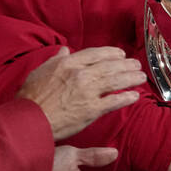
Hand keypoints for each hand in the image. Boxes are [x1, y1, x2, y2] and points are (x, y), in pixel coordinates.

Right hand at [17, 46, 146, 140]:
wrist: (30, 120)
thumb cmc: (31, 97)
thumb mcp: (40, 71)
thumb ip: (55, 60)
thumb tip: (65, 50)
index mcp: (68, 63)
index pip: (96, 54)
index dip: (111, 53)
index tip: (120, 54)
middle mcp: (80, 74)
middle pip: (110, 66)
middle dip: (126, 65)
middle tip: (136, 65)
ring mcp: (87, 92)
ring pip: (116, 81)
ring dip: (131, 78)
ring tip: (141, 77)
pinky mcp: (92, 110)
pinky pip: (114, 101)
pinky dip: (126, 97)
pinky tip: (134, 96)